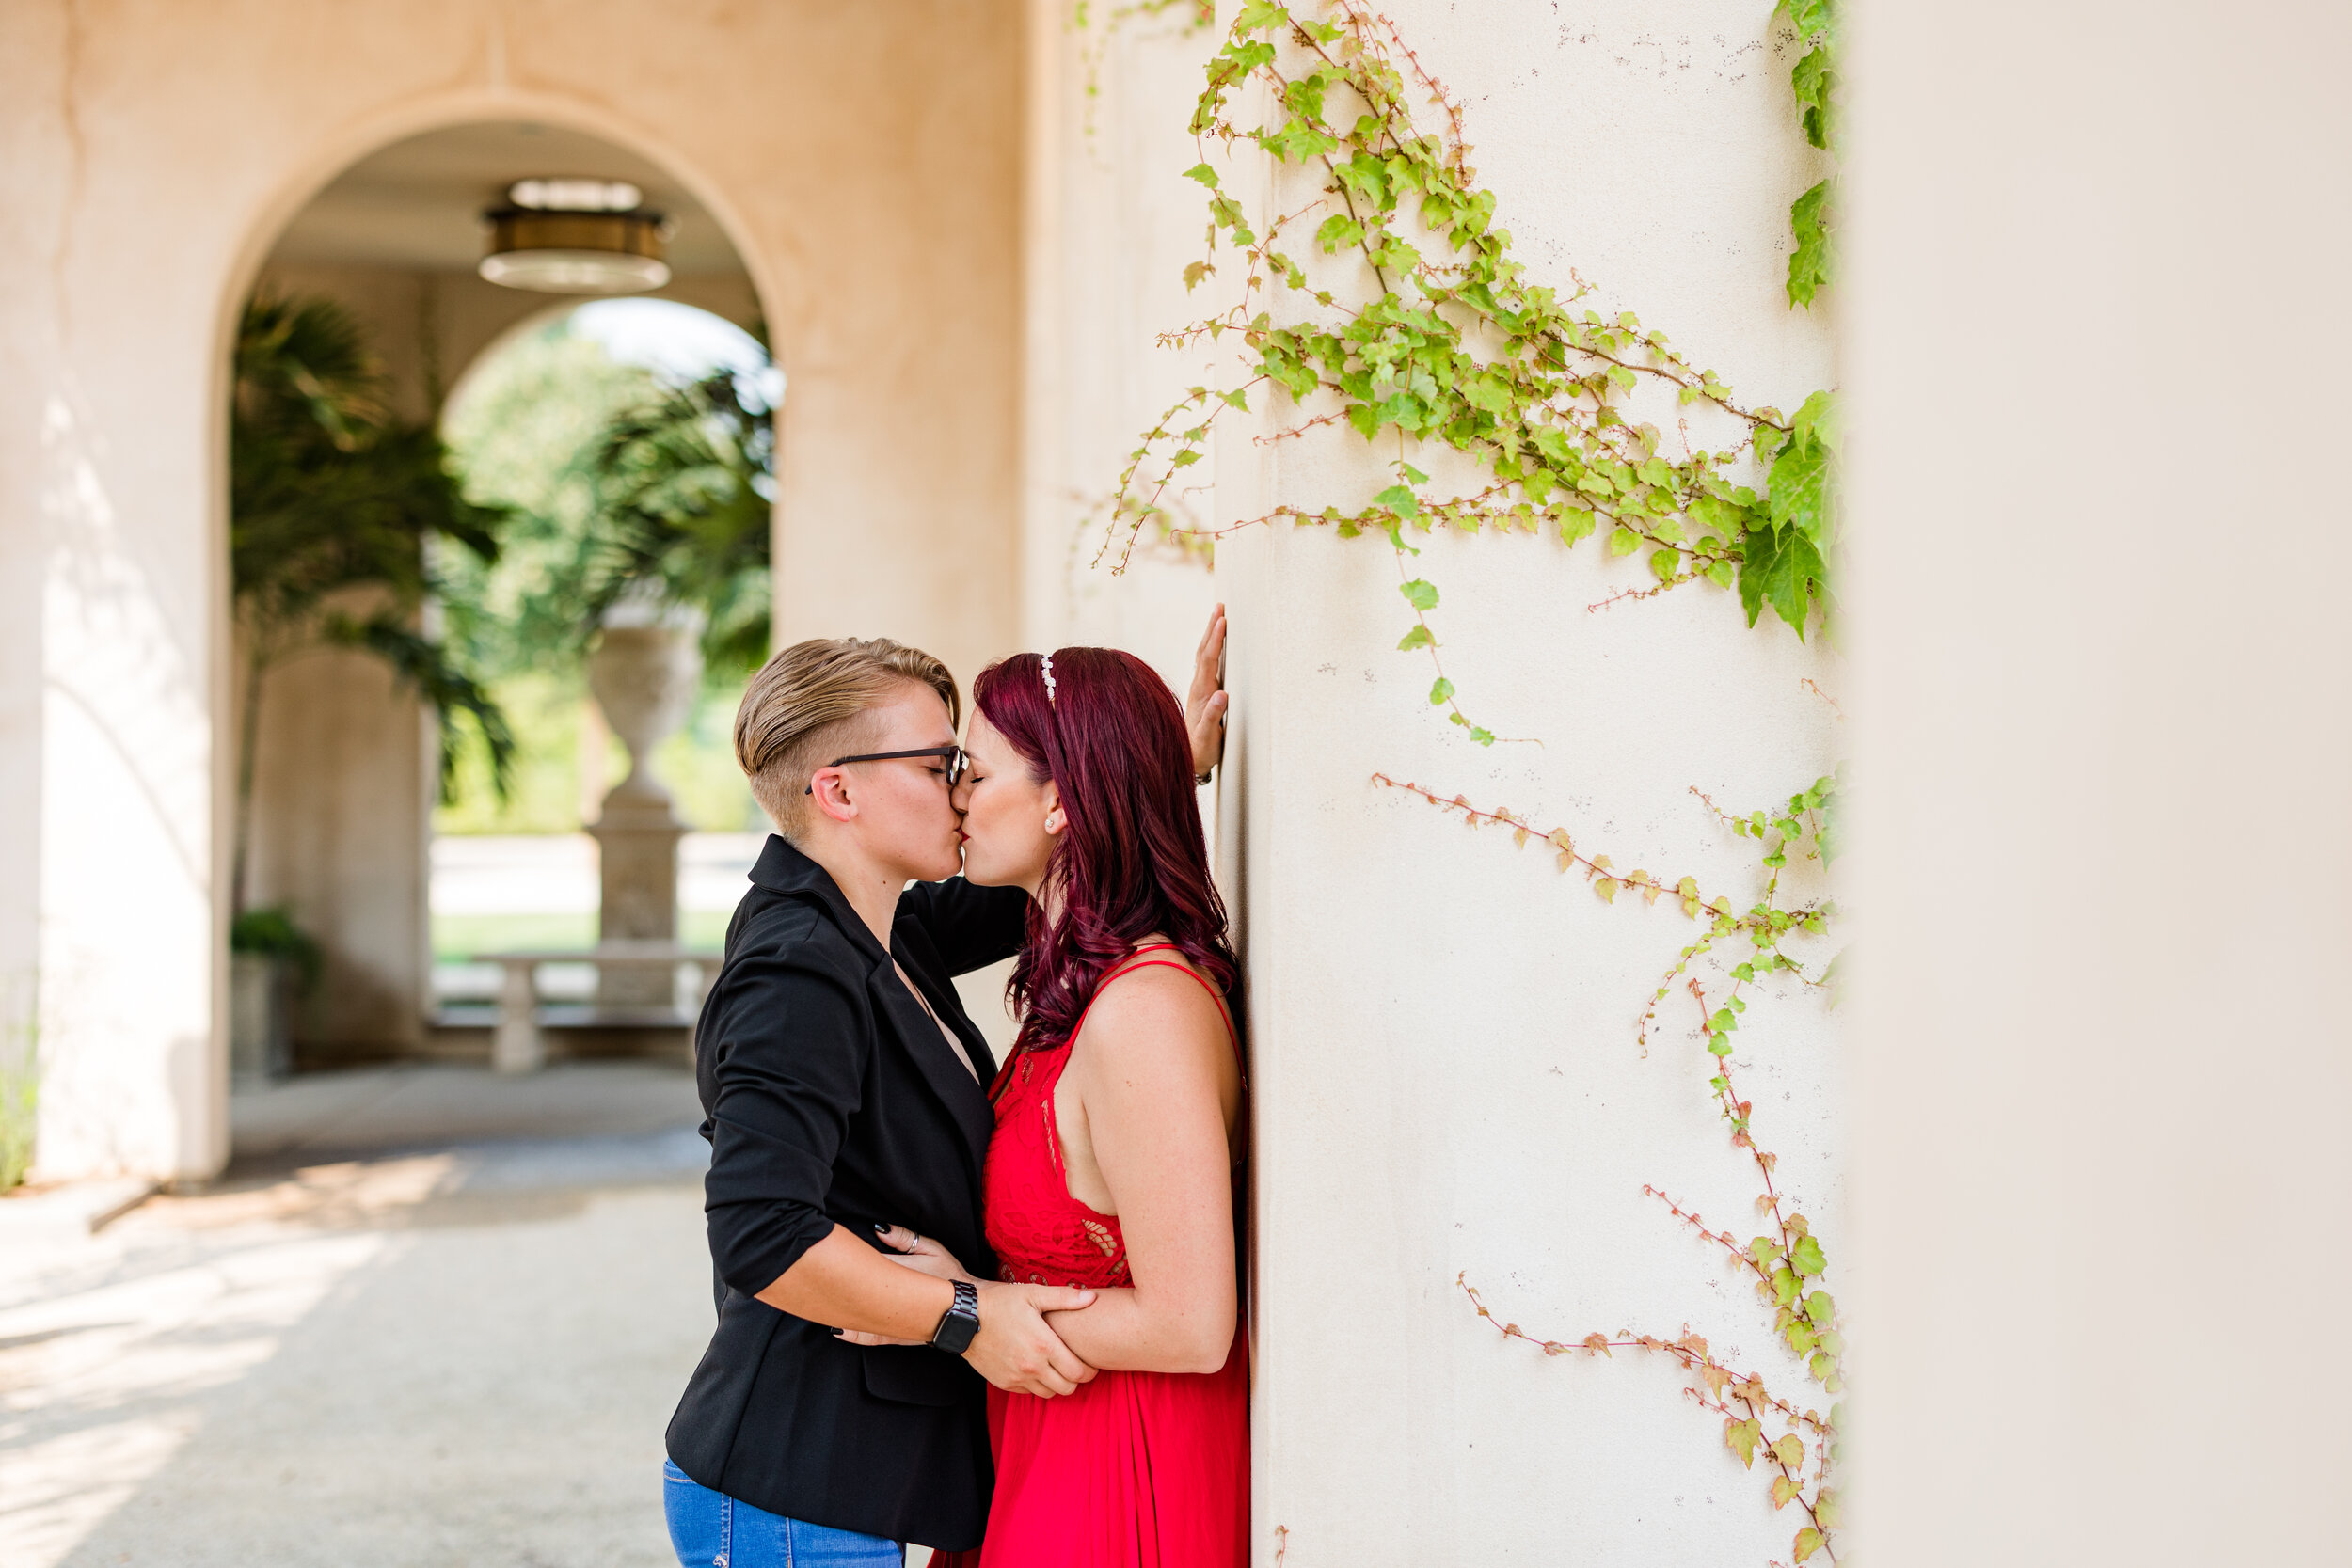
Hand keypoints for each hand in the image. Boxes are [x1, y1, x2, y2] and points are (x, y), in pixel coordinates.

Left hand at [834, 1225, 981, 1345]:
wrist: (967, 1311)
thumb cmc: (950, 1277)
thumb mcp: (931, 1249)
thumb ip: (904, 1238)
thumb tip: (877, 1228)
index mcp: (895, 1271)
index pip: (863, 1261)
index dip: (848, 1255)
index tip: (834, 1249)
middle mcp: (889, 1297)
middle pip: (855, 1287)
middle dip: (838, 1280)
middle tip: (819, 1273)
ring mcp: (890, 1319)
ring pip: (857, 1314)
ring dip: (842, 1307)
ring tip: (824, 1301)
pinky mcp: (894, 1336)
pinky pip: (867, 1337)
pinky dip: (851, 1334)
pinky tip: (838, 1330)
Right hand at [966, 1280, 1099, 1396]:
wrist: (963, 1318)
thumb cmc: (1000, 1303)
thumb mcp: (1033, 1294)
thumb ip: (1065, 1298)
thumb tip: (1091, 1298)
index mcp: (1044, 1345)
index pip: (1079, 1372)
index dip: (1090, 1371)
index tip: (1091, 1364)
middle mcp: (1032, 1366)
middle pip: (1067, 1388)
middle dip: (1076, 1380)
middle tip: (1076, 1367)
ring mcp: (1017, 1377)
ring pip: (1049, 1394)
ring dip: (1056, 1384)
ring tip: (1057, 1368)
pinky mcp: (1004, 1383)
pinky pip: (1028, 1392)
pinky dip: (1036, 1384)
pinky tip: (1036, 1369)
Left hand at [1185, 603, 1228, 784]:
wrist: (1188, 759)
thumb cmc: (1201, 749)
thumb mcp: (1209, 736)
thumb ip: (1214, 716)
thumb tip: (1222, 695)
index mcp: (1202, 693)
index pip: (1210, 660)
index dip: (1216, 639)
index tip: (1222, 619)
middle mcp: (1198, 687)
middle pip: (1204, 651)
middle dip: (1212, 628)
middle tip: (1219, 605)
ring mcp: (1199, 689)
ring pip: (1204, 655)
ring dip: (1210, 634)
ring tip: (1218, 616)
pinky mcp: (1202, 692)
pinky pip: (1206, 663)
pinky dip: (1211, 648)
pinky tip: (1214, 643)